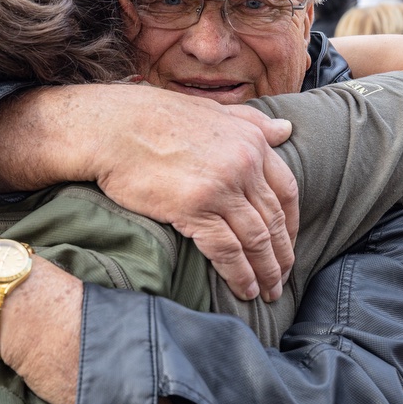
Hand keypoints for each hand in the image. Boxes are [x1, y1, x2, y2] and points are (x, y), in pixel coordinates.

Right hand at [0, 85, 298, 302]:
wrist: (111, 127)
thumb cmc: (153, 116)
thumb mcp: (211, 110)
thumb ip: (252, 121)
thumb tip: (286, 128)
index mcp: (251, 140)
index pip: (286, 190)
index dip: (291, 222)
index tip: (289, 243)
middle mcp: (244, 163)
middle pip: (274, 219)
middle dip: (282, 254)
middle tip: (283, 277)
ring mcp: (221, 187)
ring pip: (256, 239)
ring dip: (266, 271)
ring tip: (268, 292)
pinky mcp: (195, 208)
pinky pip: (228, 250)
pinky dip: (239, 274)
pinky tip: (244, 290)